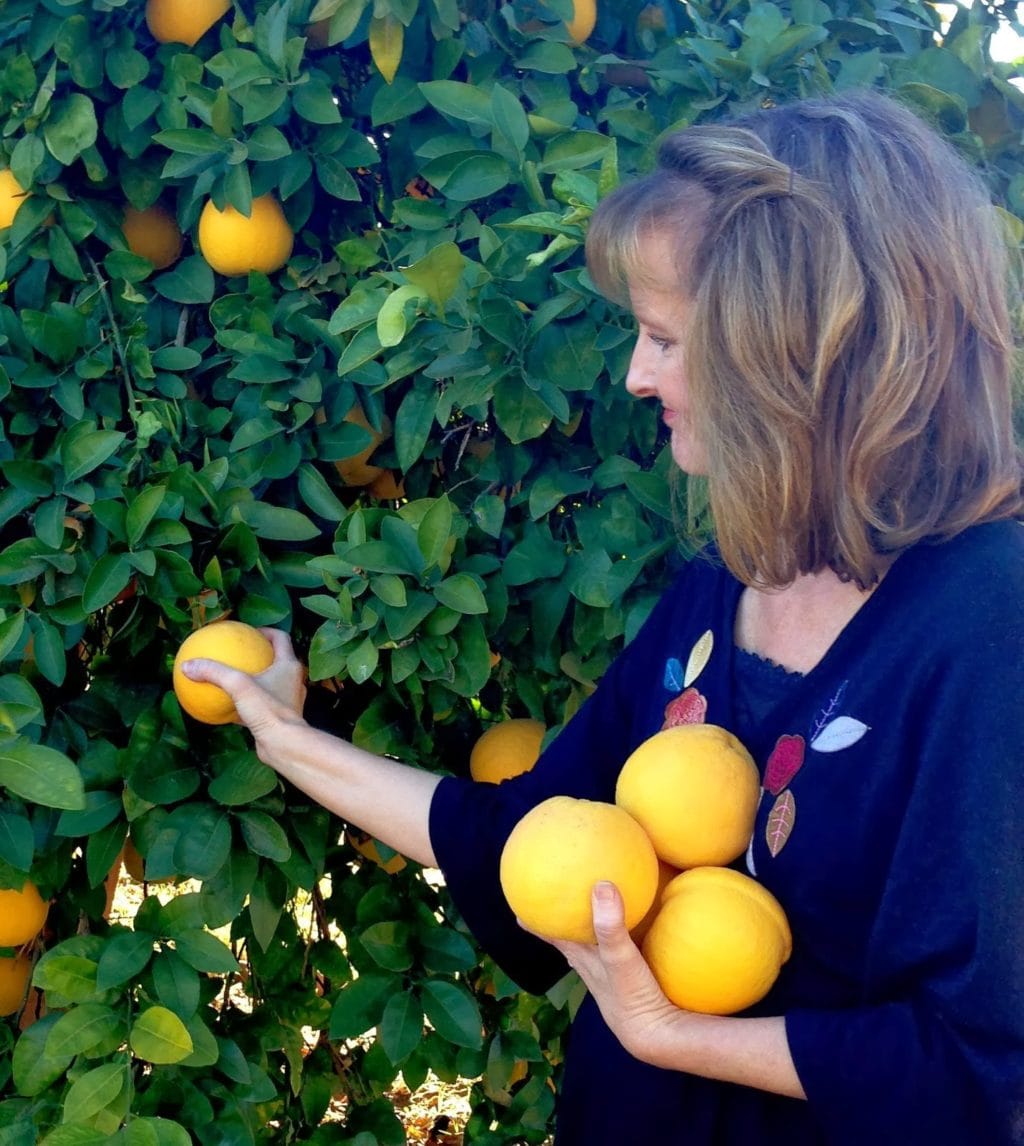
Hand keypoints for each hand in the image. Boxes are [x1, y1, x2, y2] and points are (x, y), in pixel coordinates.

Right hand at [180, 628, 307, 766]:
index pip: (281, 638)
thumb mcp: (238, 685)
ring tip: (231, 678)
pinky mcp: (278, 717)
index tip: (248, 632)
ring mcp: (286, 699)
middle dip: (258, 654)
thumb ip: (214, 672)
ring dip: (253, 680)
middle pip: (276, 659)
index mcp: (288, 665)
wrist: (284, 744)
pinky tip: (226, 707)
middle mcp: (292, 680)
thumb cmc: (268, 710)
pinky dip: (245, 703)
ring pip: (269, 683)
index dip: (266, 631)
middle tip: (237, 653)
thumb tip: (187, 665)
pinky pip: (260, 705)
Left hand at [538, 882, 683, 1065]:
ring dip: (587, 932)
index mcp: (585, 960)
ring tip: (585, 913)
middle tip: (550, 906)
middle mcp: (594, 967)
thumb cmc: (632, 997)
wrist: (658, 1035)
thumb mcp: (619, 959)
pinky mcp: (633, 981)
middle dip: (560, 925)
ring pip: (592, 948)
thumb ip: (610, 927)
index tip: (519, 909)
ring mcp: (612, 977)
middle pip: (570, 942)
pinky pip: (619, 951)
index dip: (537, 924)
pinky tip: (633, 928)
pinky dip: (619, 936)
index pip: (555, 937)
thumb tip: (602, 885)